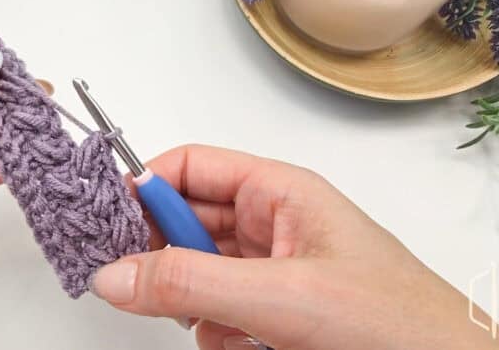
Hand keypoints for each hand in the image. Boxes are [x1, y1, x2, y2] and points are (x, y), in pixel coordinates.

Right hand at [91, 145, 498, 349]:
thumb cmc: (394, 322)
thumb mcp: (282, 296)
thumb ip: (192, 283)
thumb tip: (113, 273)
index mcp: (280, 192)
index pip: (192, 168)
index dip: (144, 186)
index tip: (104, 220)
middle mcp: (274, 225)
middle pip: (188, 223)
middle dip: (164, 256)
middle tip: (134, 283)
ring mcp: (274, 272)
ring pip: (199, 275)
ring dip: (195, 304)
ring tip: (224, 326)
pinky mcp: (277, 315)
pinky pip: (219, 314)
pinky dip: (217, 332)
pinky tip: (247, 346)